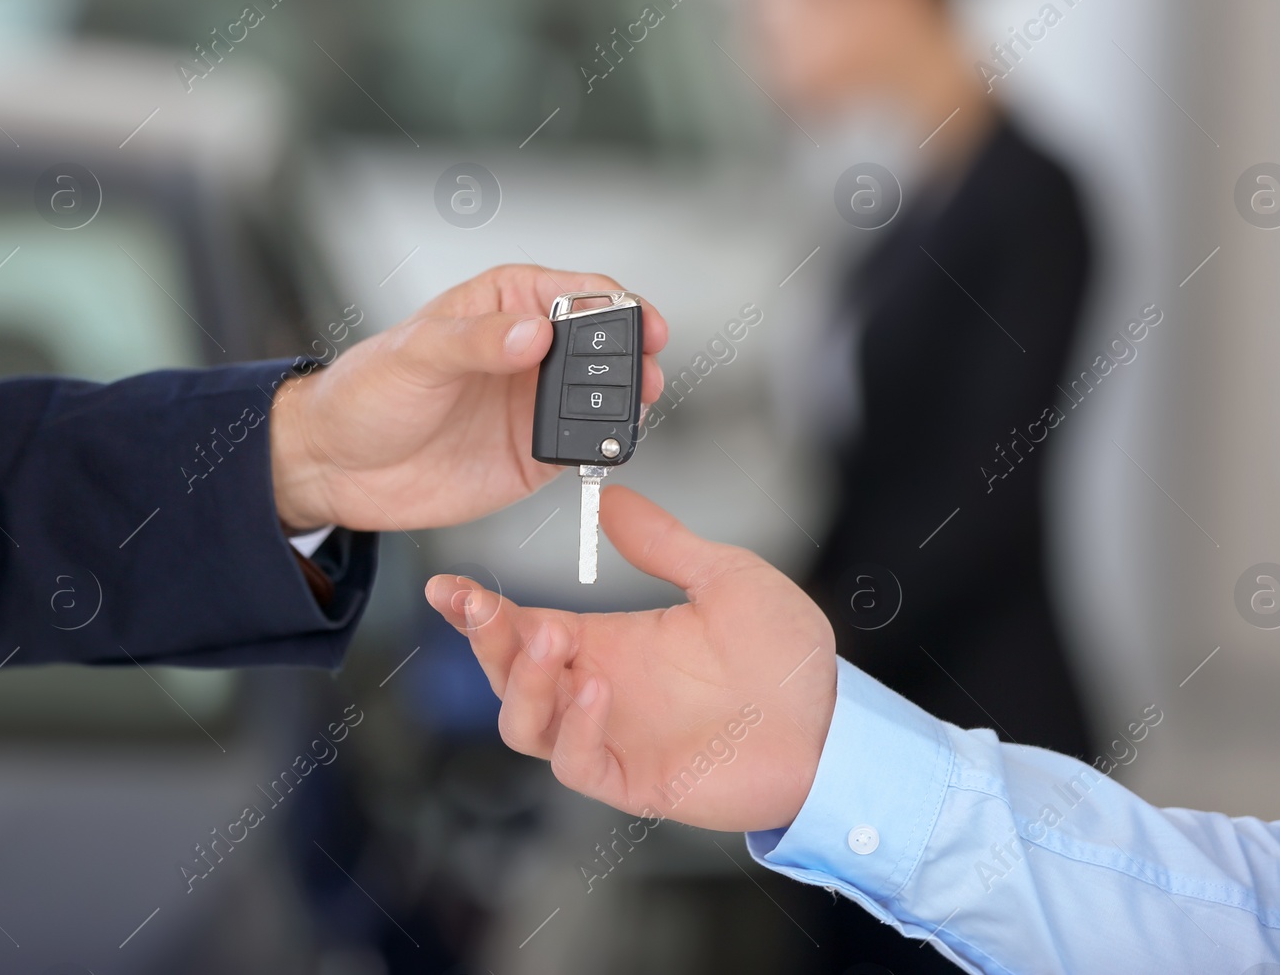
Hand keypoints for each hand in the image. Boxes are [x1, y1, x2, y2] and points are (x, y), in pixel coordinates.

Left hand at [270, 266, 666, 530]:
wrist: (334, 467)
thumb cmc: (364, 393)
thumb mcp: (415, 354)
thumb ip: (476, 341)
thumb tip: (533, 333)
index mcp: (505, 306)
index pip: (578, 293)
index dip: (618, 304)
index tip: (642, 322)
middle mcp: (529, 352)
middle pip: (603, 345)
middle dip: (633, 355)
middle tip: (645, 373)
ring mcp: (535, 404)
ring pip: (603, 396)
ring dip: (626, 401)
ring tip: (634, 408)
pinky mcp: (535, 454)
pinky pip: (585, 447)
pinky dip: (605, 446)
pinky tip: (611, 446)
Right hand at [425, 486, 836, 831]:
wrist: (831, 720)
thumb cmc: (784, 658)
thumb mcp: (724, 577)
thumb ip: (663, 543)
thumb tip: (613, 500)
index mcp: (609, 642)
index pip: (522, 625)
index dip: (478, 608)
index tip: (448, 585)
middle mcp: (599, 689)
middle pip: (508, 673)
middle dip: (484, 639)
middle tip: (483, 606)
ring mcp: (612, 736)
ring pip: (525, 723)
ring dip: (523, 682)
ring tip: (552, 639)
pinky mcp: (634, 778)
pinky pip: (577, 762)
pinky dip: (572, 727)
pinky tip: (594, 687)